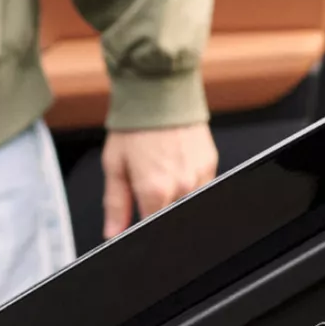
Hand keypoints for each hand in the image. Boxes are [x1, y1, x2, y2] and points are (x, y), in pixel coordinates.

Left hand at [100, 121, 217, 237]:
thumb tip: (113, 233)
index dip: (143, 224)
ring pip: (188, 203)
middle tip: (147, 182)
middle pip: (172, 217)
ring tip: (162, 169)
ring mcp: (200, 176)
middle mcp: (182, 186)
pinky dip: (189, 182)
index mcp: (155, 190)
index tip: (138, 211)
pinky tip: (176, 164)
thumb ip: (115, 204)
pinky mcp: (211, 164)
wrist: (159, 92)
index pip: (152, 227)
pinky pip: (202, 186)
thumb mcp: (115, 165)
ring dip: (176, 195)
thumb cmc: (135, 126)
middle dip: (159, 207)